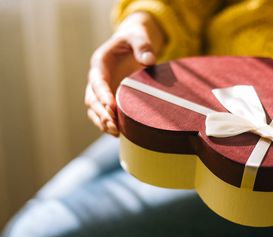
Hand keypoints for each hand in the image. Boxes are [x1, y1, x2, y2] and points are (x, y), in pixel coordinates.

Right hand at [85, 12, 164, 135]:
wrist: (134, 45)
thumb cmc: (135, 39)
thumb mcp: (138, 37)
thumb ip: (143, 46)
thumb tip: (149, 60)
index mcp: (100, 63)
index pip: (97, 81)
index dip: (102, 94)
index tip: (111, 106)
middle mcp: (97, 79)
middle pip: (92, 99)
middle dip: (101, 113)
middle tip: (113, 125)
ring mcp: (102, 91)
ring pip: (95, 110)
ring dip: (103, 122)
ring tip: (115, 133)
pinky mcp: (110, 99)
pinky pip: (105, 114)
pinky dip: (110, 124)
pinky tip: (120, 134)